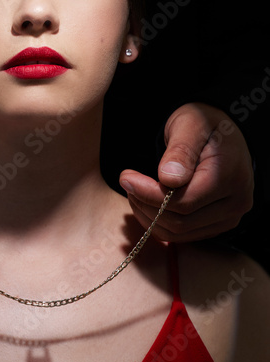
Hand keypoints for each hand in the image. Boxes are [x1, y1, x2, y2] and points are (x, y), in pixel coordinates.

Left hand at [119, 103, 253, 241]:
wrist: (219, 135)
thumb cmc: (202, 125)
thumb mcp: (189, 125)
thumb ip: (180, 150)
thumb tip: (168, 178)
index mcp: (231, 177)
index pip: (183, 202)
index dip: (148, 195)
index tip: (126, 178)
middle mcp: (236, 203)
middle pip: (179, 221)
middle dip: (145, 205)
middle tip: (127, 183)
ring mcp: (227, 219)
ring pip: (177, 233)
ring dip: (148, 216)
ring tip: (134, 191)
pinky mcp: (216, 226)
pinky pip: (180, 236)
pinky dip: (157, 223)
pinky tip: (145, 203)